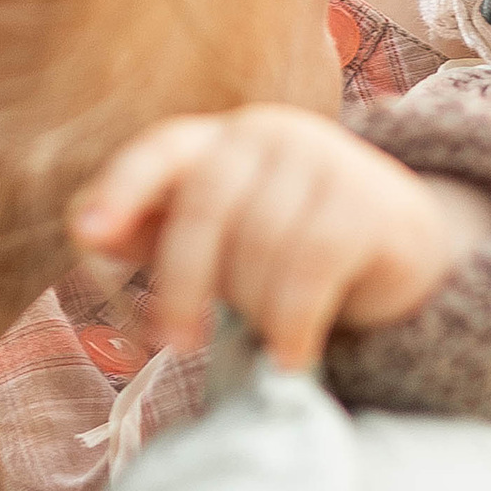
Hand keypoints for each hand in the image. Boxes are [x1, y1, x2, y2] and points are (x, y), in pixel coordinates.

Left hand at [72, 109, 490, 371]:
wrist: (406, 249)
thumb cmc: (292, 248)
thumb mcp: (223, 242)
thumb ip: (157, 233)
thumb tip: (84, 228)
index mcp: (223, 140)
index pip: (164, 150)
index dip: (122, 189)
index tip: (85, 234)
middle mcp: (272, 134)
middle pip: (206, 206)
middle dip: (181, 282)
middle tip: (176, 343)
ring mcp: (326, 160)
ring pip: (260, 245)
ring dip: (254, 309)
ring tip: (266, 341)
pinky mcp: (370, 202)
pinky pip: (309, 269)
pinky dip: (293, 323)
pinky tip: (293, 356)